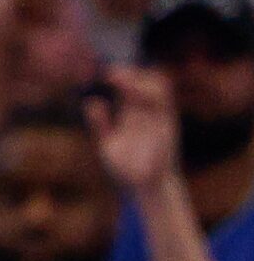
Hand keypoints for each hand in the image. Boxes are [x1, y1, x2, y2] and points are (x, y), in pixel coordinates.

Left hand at [90, 65, 180, 193]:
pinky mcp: (167, 128)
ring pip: (159, 88)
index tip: (101, 74)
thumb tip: (91, 101)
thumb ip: (99, 123)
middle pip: (144, 80)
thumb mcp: (106, 143)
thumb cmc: (125, 167)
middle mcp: (145, 112)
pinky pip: (166, 105)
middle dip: (129, 73)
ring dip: (142, 80)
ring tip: (121, 82)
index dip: (118, 76)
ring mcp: (158, 118)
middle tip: (109, 74)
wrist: (146, 188)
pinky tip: (136, 93)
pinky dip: (154, 94)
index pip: (127, 85)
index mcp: (129, 113)